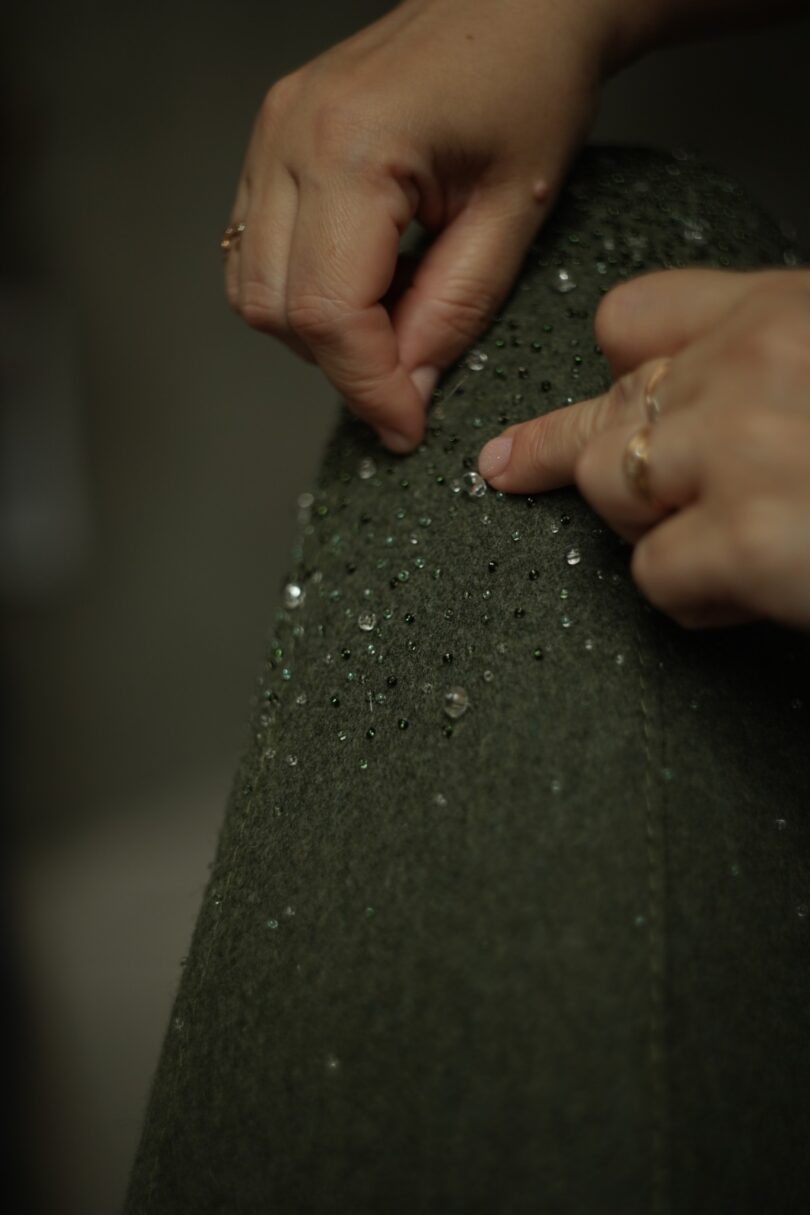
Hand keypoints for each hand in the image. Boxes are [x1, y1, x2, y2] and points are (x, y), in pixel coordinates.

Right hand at [224, 0, 646, 451]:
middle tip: (406, 387)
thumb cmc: (531, 84)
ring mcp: (270, 133)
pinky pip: (253, 247)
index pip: (329, 312)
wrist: (516, 2)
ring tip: (389, 331)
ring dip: (314, 332)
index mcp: (352, 149)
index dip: (367, 387)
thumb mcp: (512, 216)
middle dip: (341, 365)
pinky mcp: (270, 139)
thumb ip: (452, 312)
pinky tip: (361, 288)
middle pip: (275, 307)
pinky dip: (299, 291)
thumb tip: (404, 389)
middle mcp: (289, 136)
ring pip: (250, 284)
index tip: (407, 427)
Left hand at [477, 268, 809, 631]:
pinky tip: (738, 594)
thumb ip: (763, 370)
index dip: (611, 366)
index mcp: (779, 314)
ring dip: (643, 529)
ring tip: (716, 548)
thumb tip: (694, 403)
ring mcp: (735, 450)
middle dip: (574, 455)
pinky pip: (652, 572)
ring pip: (603, 484)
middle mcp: (748, 365)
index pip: (634, 317)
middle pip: (603, 414)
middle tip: (507, 465)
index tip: (594, 396)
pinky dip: (689, 597)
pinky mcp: (743, 539)